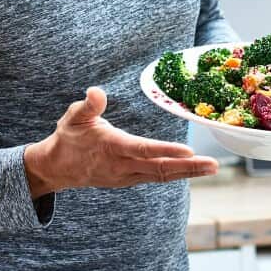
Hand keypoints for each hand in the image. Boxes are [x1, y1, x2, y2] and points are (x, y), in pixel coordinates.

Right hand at [24, 87, 218, 197]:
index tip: (188, 150)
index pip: (143, 150)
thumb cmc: (68, 138)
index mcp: (112, 147)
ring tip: (211, 167)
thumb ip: (88, 105)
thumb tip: (96, 91)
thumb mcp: (73, 117)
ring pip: (162, 175)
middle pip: (161, 167)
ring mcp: (127, 175)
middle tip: (213, 165)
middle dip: (188, 167)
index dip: (166, 150)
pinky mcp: (130, 179)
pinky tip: (192, 169)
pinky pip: (157, 177)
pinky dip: (176, 173)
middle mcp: (122, 165)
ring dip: (187, 172)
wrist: (57, 168)